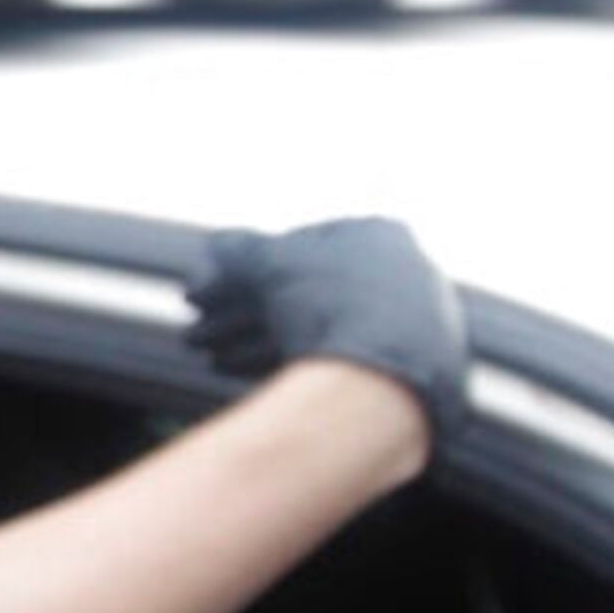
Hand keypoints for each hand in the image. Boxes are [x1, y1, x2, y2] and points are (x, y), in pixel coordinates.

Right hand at [186, 216, 469, 451]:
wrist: (385, 378)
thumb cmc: (326, 305)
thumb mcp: (265, 265)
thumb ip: (239, 250)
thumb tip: (219, 244)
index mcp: (379, 234)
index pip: (296, 247)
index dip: (240, 273)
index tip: (204, 300)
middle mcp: (405, 272)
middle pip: (306, 292)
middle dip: (244, 314)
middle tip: (199, 336)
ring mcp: (414, 323)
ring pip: (321, 328)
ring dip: (258, 342)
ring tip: (216, 361)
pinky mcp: (413, 369)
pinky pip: (345, 359)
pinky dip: (297, 364)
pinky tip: (255, 378)